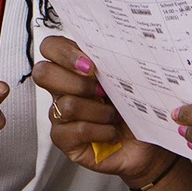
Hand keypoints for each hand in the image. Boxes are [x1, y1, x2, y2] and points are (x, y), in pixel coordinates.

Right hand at [32, 35, 172, 185]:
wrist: (147, 143)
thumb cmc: (136, 109)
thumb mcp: (127, 79)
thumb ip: (111, 62)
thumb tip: (107, 51)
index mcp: (74, 68)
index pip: (50, 47)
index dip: (64, 52)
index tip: (90, 64)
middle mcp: (63, 89)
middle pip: (43, 73)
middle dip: (78, 82)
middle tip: (102, 90)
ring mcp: (60, 115)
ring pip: (67, 104)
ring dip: (99, 111)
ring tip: (114, 116)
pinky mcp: (64, 139)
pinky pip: (76, 130)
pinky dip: (100, 131)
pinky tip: (111, 132)